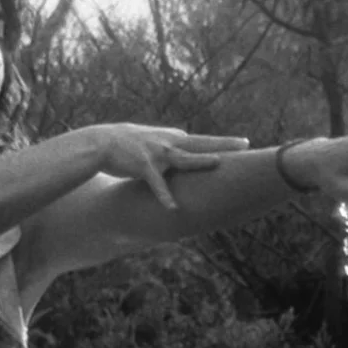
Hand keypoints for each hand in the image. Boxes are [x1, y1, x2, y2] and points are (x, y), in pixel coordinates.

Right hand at [84, 123, 252, 208]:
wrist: (102, 142)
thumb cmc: (128, 143)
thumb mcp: (154, 139)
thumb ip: (171, 142)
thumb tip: (185, 141)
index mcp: (173, 139)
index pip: (202, 141)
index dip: (222, 143)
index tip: (242, 145)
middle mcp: (169, 143)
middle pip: (201, 143)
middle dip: (224, 143)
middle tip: (246, 143)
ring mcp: (157, 154)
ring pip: (183, 158)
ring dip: (201, 160)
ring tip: (218, 162)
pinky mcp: (143, 166)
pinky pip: (157, 184)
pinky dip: (165, 196)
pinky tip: (174, 209)